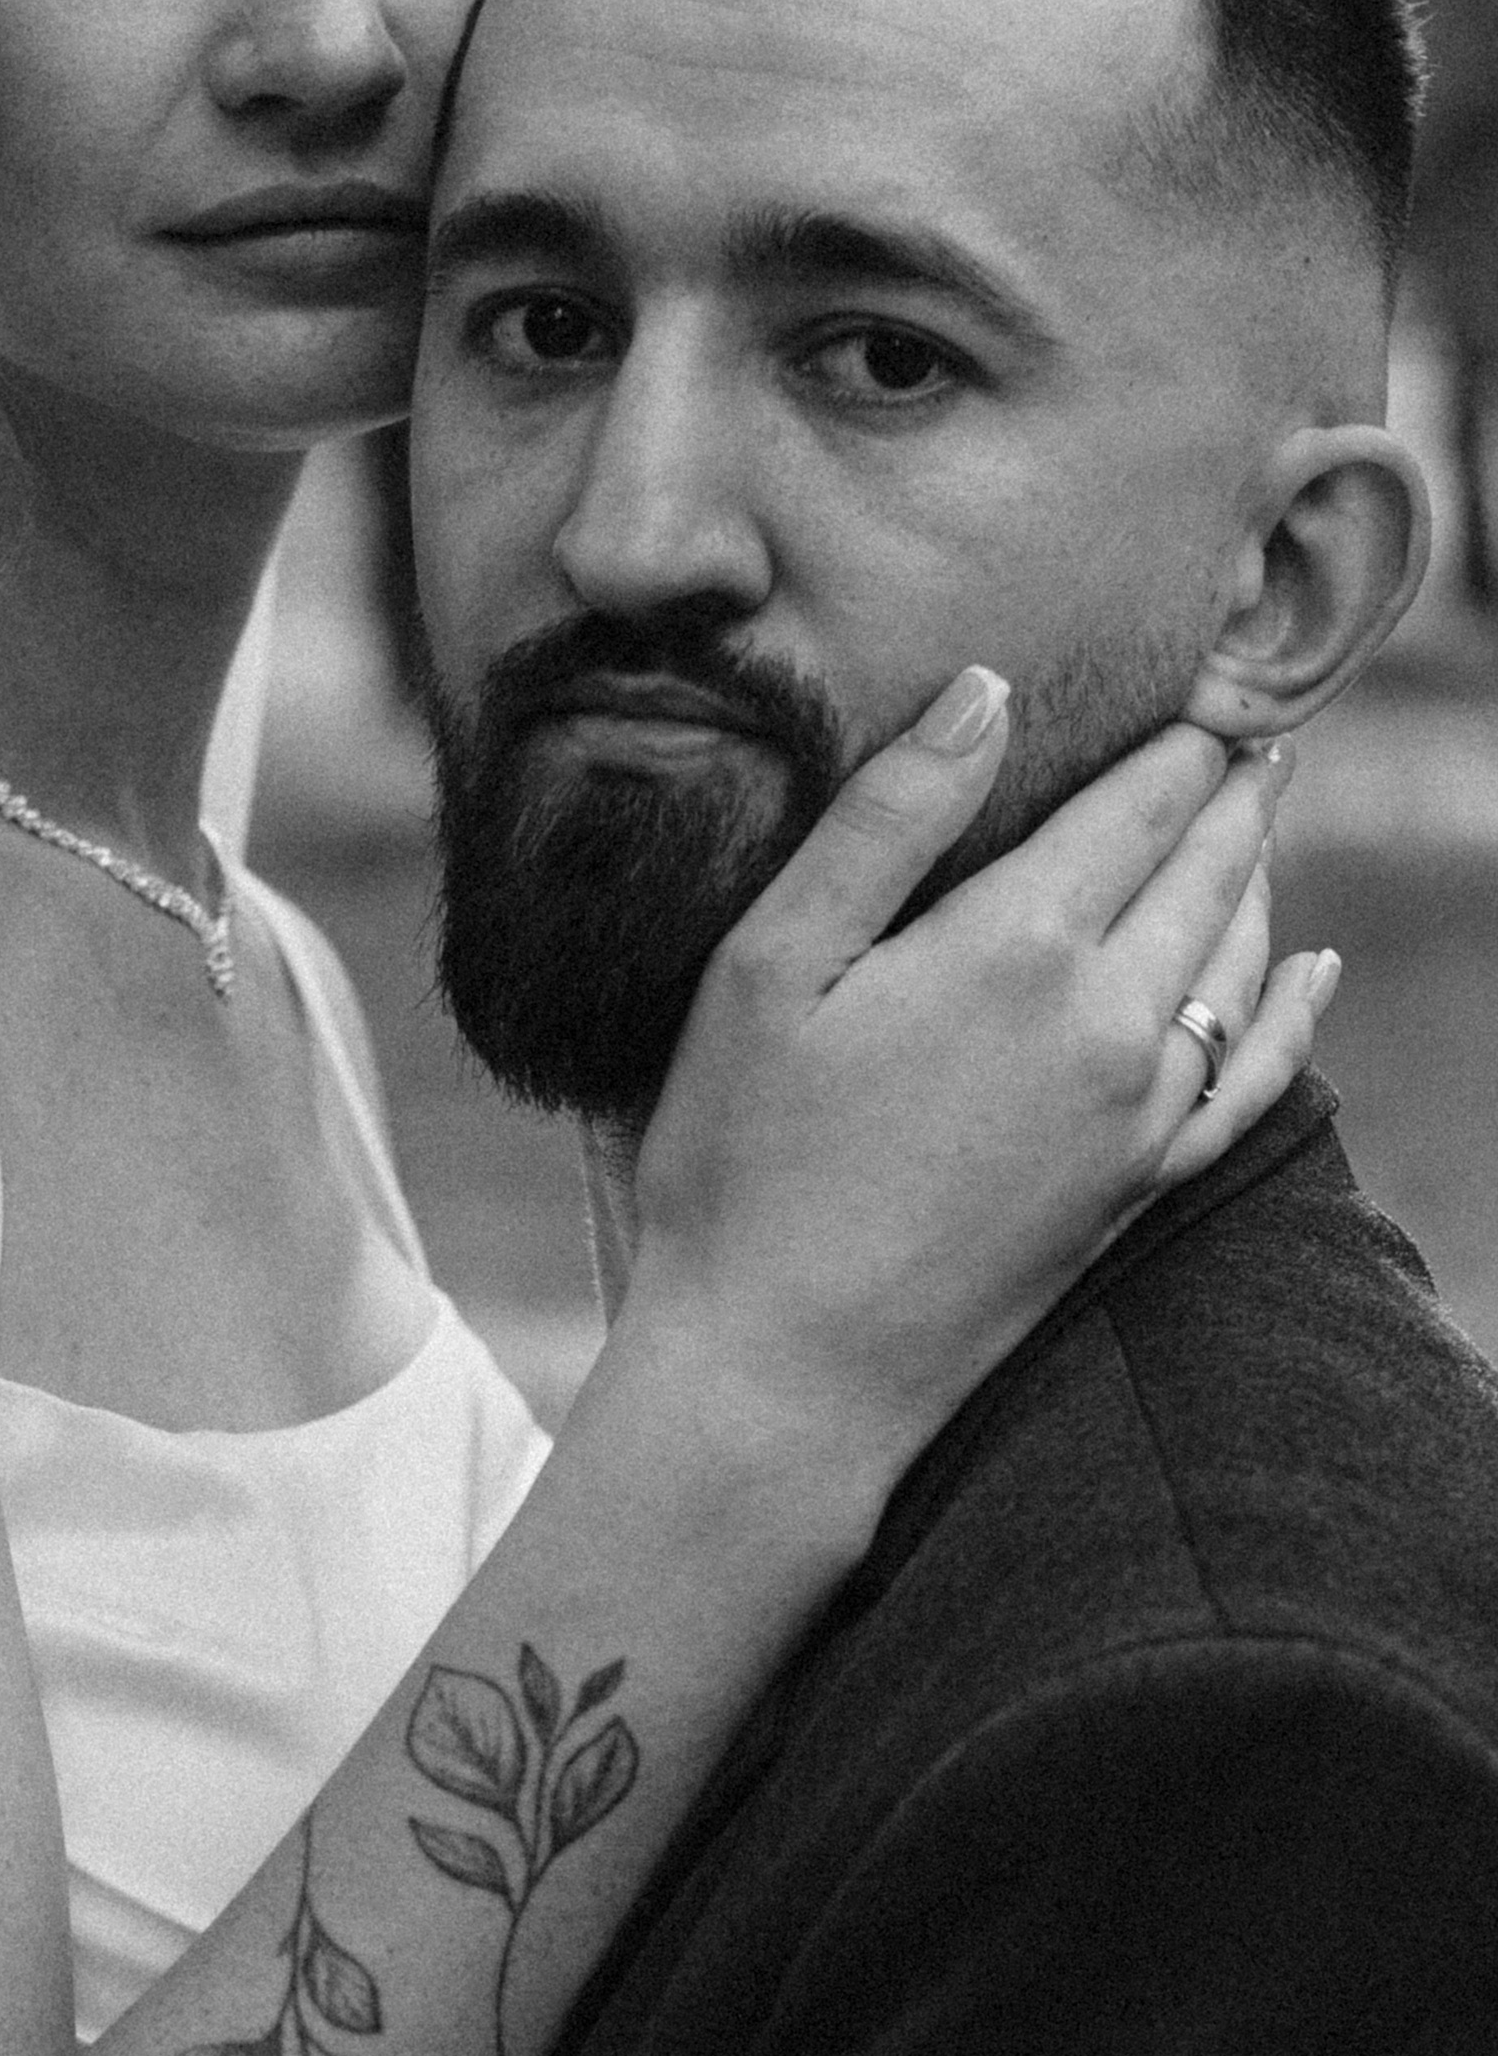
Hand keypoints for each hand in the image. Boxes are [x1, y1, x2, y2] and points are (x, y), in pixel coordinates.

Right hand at [618, 672, 1326, 1498]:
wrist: (786, 1372)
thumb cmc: (744, 1158)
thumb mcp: (770, 964)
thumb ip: (887, 818)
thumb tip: (987, 690)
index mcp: (1020, 943)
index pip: (1140, 800)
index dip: (1175, 733)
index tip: (1196, 683)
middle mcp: (1114, 1019)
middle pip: (1208, 867)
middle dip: (1232, 788)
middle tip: (1249, 725)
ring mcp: (1143, 1111)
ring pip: (1239, 957)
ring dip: (1255, 874)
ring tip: (1255, 814)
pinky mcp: (1142, 1187)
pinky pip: (1256, 1074)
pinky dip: (1291, 1008)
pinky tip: (1310, 969)